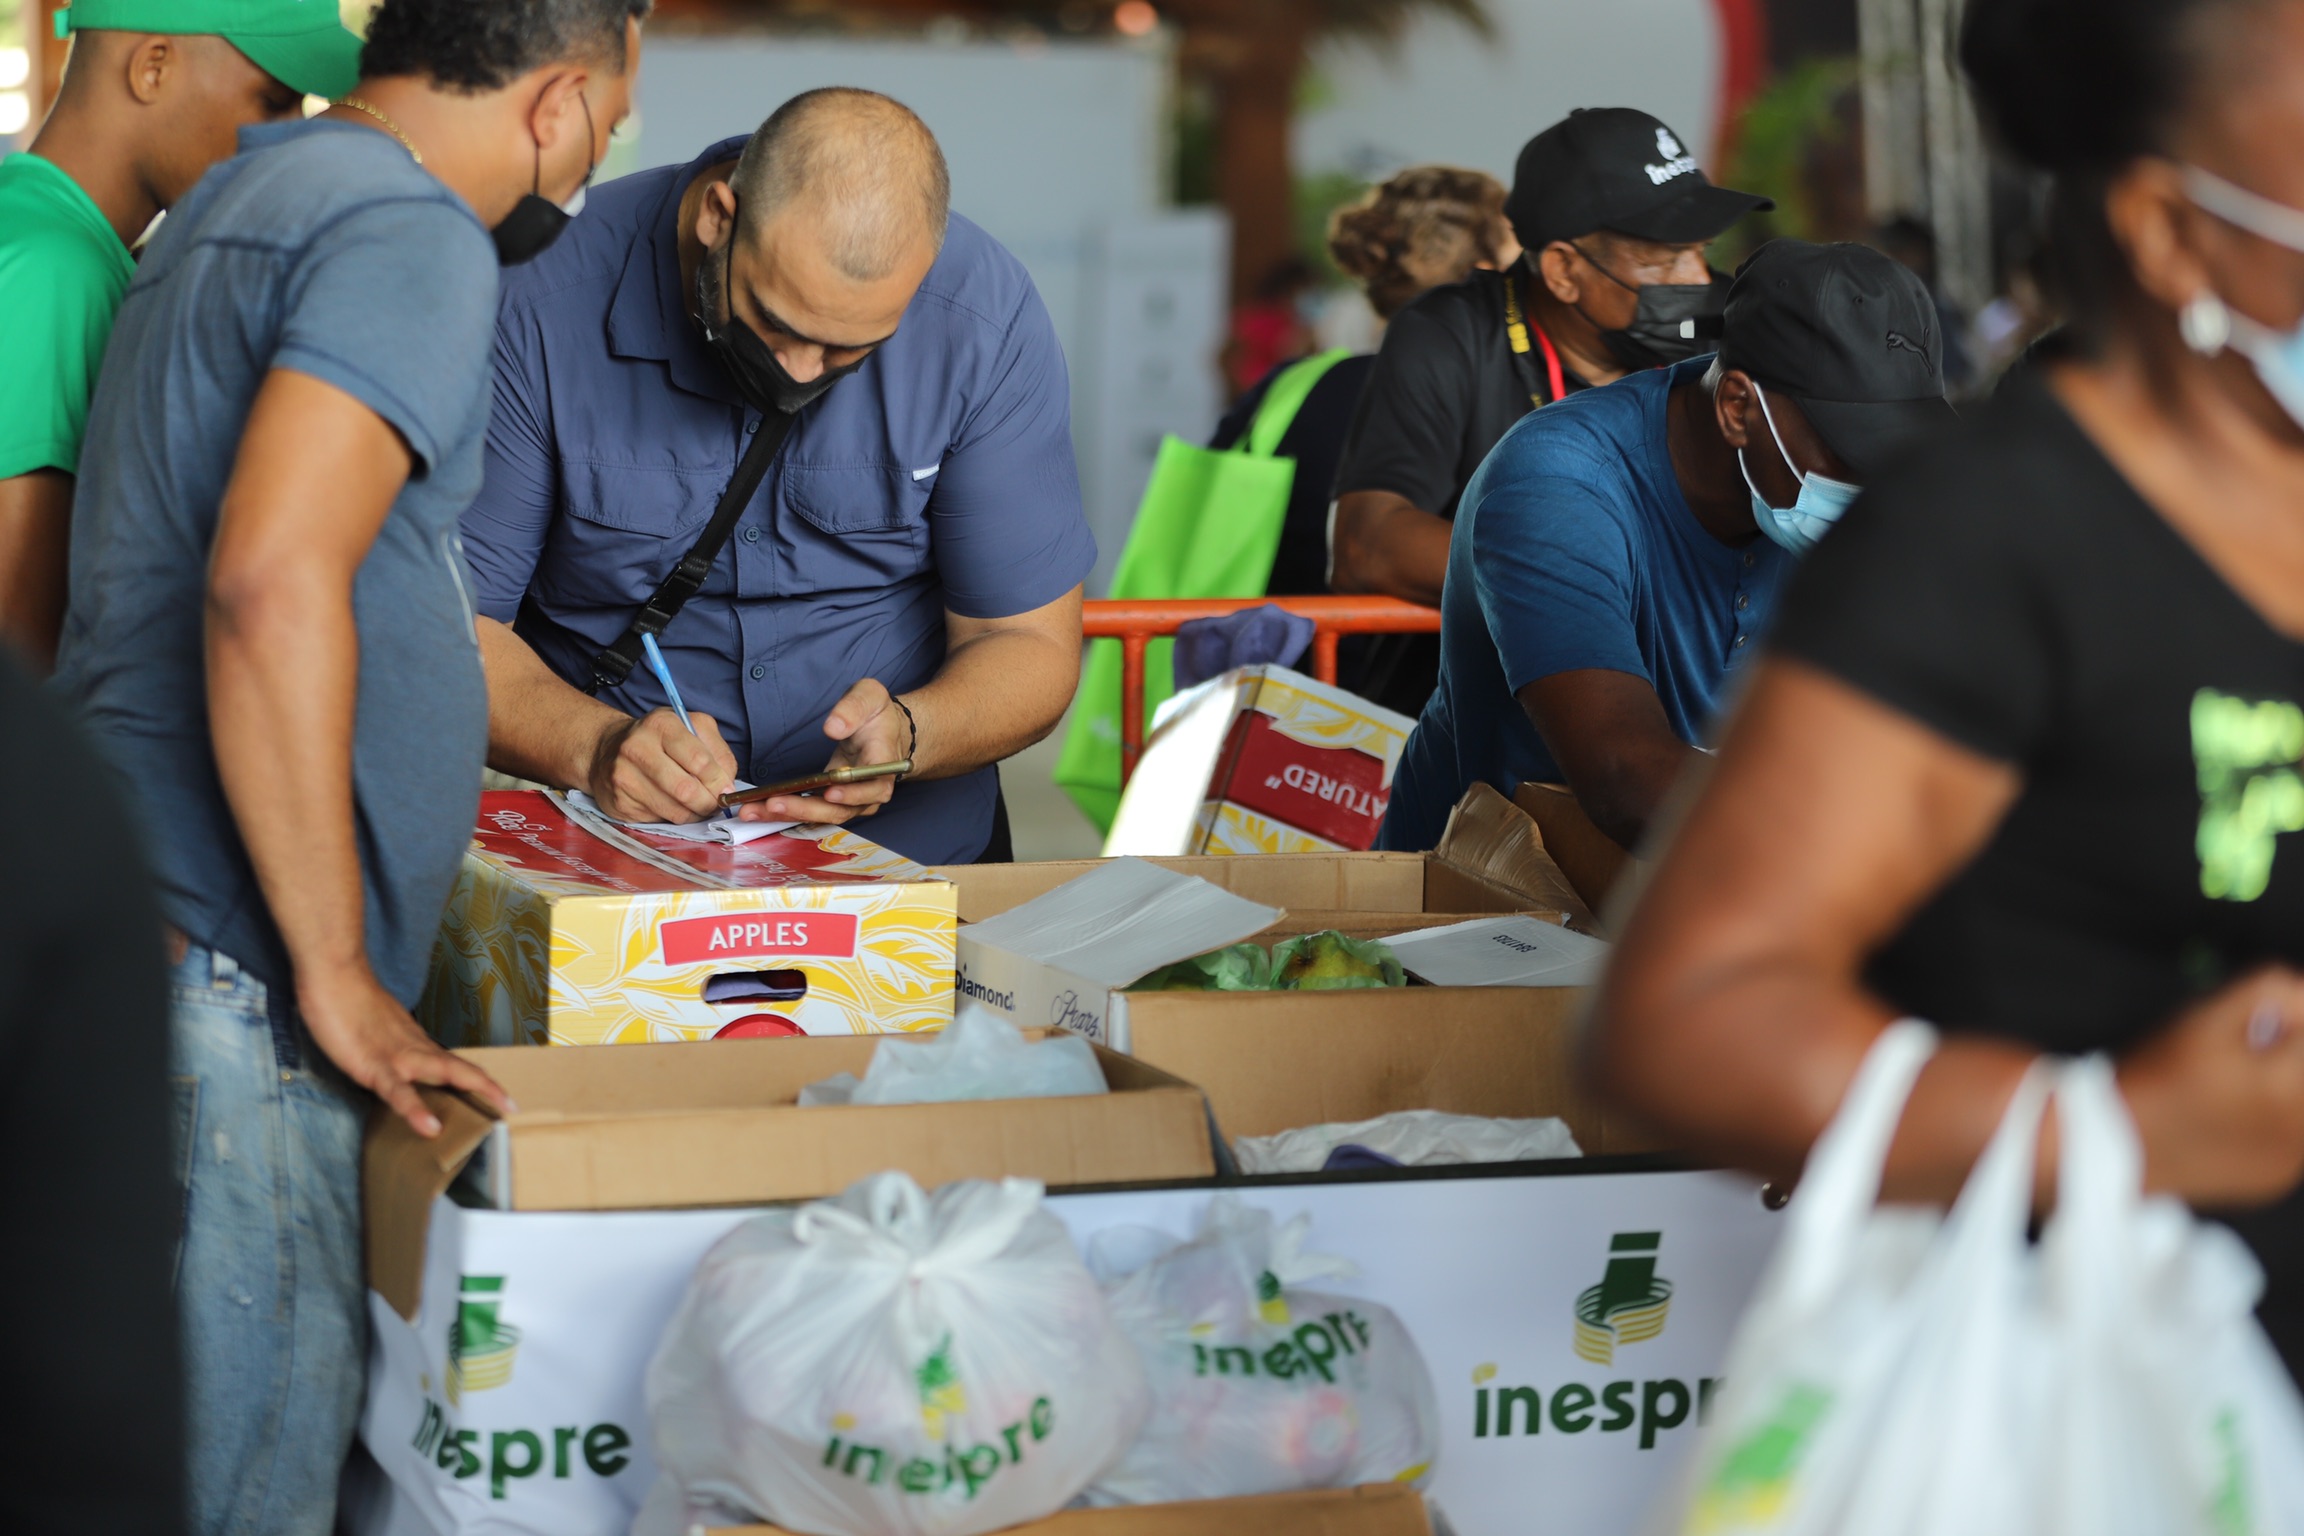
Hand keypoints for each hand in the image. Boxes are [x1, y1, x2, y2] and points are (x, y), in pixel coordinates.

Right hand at [298, 965, 513, 1136]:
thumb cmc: (350, 1002)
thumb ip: (394, 1048)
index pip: (455, 1064)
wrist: (334, 975)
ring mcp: (399, 1057)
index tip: (499, 1096)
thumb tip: (403, 1066)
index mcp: (417, 1044)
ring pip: (444, 1075)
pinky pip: (398, 1091)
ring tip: (494, 1115)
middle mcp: (416, 1050)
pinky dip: (415, 1110)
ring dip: (472, 1094)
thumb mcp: (378, 1031)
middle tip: (512, 1107)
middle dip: (489, 1089)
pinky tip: (429, 1127)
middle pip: (461, 1070)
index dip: (479, 1080)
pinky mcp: (374, 1065)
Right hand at [586, 708, 738, 821]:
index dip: (718, 781)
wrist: (607, 750)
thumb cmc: (658, 740)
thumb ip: (717, 752)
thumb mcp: (692, 730)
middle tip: (715, 804)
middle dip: (708, 803)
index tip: (725, 789)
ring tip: (697, 805)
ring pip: (674, 810)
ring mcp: (623, 776)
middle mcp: (637, 747)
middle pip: (686, 790)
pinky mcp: (619, 802)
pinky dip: (673, 817)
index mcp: (661, 724)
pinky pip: (659, 820)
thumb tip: (728, 787)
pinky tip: (672, 805)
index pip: (699, 761)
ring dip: (694, 813)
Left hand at [736, 677, 912, 825]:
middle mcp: (869, 791)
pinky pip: (811, 812)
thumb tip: (833, 727)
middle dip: (805, 809)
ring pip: (822, 816)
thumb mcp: (870, 696)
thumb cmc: (876, 714)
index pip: (872, 786)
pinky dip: (785, 813)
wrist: (883, 732)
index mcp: (882, 765)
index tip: (830, 791)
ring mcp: (852, 801)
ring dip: (788, 816)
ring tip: (753, 810)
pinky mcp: (833, 802)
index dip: (853, 793)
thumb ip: (854, 708)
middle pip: (840, 809)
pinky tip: (757, 809)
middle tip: (773, 803)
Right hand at [2120, 966, 2303, 1205]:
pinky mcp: (2275, 1178)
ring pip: (2300, 1105)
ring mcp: (2289, 1159)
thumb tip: (2300, 996)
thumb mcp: (2202, 1019)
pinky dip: (2272, 1122)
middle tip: (2240, 1058)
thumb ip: (2266, 994)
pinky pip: (2291, 1138)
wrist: (2117, 1144)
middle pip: (2301, 1071)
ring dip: (2281, 1088)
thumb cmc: (2154, 1081)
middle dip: (2284, 1056)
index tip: (2256, 1028)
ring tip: (2231, 1090)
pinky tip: (2230, 1118)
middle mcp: (2296, 1129)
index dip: (2284, 1023)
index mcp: (2285, 1086)